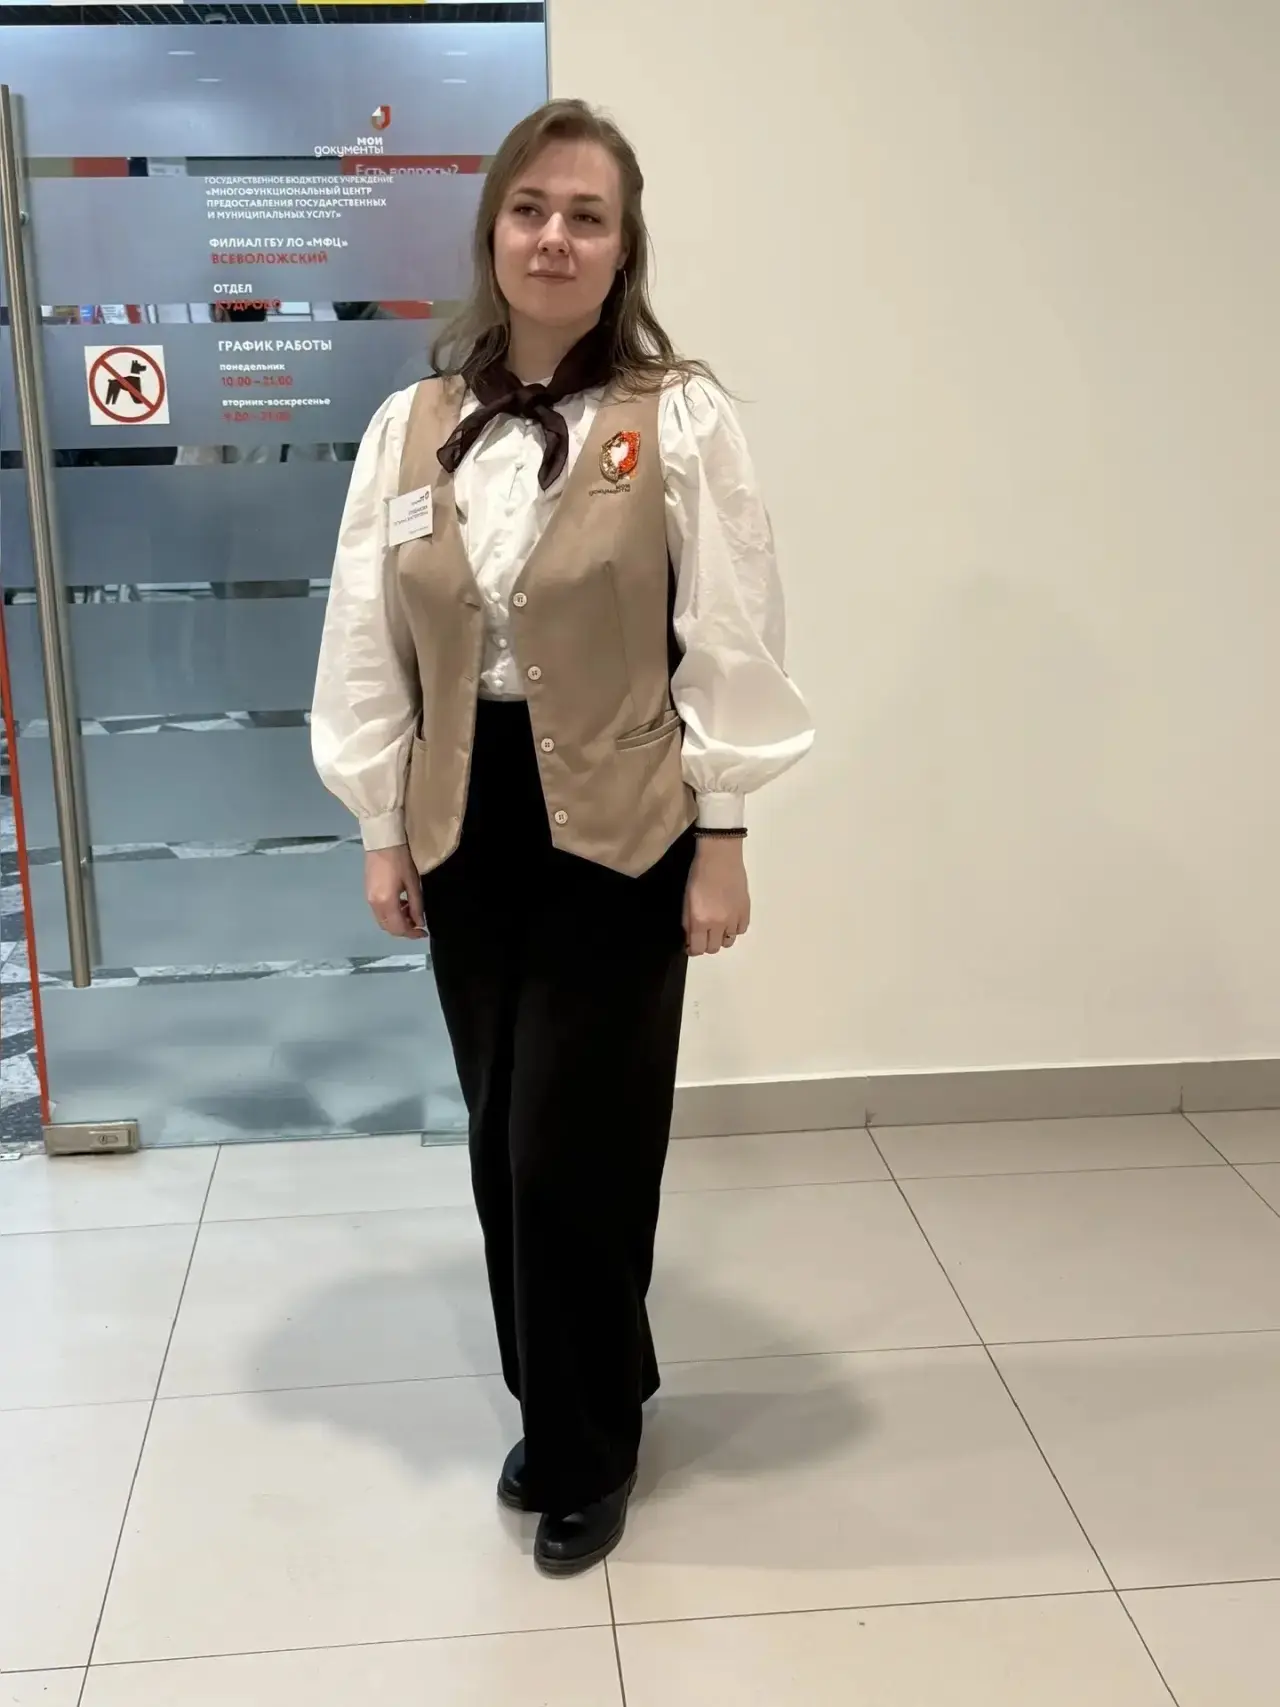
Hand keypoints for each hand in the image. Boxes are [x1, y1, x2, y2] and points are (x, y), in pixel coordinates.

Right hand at [364, 844, 426, 938]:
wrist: (382, 843)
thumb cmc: (401, 861)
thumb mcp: (413, 884)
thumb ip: (416, 906)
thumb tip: (419, 923)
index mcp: (387, 903)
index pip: (399, 927)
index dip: (412, 933)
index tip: (424, 933)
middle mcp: (374, 905)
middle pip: (388, 927)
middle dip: (404, 930)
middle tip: (418, 924)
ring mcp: (369, 899)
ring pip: (383, 921)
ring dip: (397, 922)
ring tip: (410, 911)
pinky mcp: (367, 893)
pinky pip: (379, 912)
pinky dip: (390, 914)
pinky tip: (400, 904)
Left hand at [684, 838, 750, 956]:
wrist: (720, 857)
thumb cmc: (698, 875)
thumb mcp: (686, 900)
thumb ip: (688, 923)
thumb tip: (691, 939)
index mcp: (700, 920)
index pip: (698, 949)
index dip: (693, 950)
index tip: (691, 946)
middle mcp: (719, 924)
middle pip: (713, 948)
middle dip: (706, 944)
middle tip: (704, 934)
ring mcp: (734, 918)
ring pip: (728, 941)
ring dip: (721, 937)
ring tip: (718, 926)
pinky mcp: (745, 911)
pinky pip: (741, 930)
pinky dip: (734, 929)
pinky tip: (729, 919)